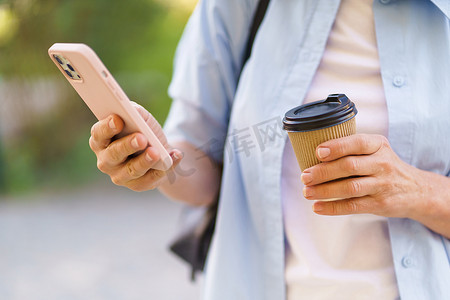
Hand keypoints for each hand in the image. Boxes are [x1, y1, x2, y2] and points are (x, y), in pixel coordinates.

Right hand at [89, 102, 182, 190]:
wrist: (159, 152)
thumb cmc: (143, 131)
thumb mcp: (140, 118)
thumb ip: (135, 112)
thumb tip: (133, 110)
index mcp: (101, 140)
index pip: (98, 134)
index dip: (106, 127)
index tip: (118, 120)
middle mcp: (106, 160)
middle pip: (114, 154)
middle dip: (127, 145)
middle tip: (141, 138)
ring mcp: (120, 175)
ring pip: (132, 170)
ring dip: (145, 161)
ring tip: (156, 152)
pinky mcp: (137, 185)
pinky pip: (151, 179)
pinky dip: (166, 168)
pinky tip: (175, 156)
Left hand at [300, 134, 425, 218]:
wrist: (416, 190)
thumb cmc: (384, 166)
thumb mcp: (376, 150)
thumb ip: (352, 149)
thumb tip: (313, 154)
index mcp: (378, 145)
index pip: (357, 143)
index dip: (337, 147)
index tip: (317, 152)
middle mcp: (382, 163)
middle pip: (349, 166)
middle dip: (323, 171)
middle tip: (304, 176)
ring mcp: (382, 185)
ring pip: (349, 188)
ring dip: (324, 190)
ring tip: (307, 192)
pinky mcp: (380, 204)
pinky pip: (353, 206)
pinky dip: (333, 207)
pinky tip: (318, 207)